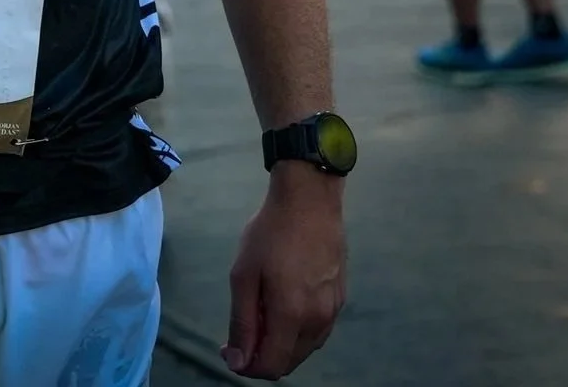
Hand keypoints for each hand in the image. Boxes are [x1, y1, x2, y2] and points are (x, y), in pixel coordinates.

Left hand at [223, 167, 345, 377]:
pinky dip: (296, 330)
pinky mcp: (339, 299)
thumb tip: (238, 361)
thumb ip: (242, 321)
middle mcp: (318, 321)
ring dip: (279, 343)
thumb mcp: (244, 274)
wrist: (310, 200)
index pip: (272, 366)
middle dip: (261, 355)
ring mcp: (333, 311)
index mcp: (292, 316)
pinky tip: (282, 303)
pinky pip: (316, 330)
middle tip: (241, 328)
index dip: (247, 366)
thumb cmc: (270, 233)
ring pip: (303, 348)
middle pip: (288, 361)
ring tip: (259, 310)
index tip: (228, 349)